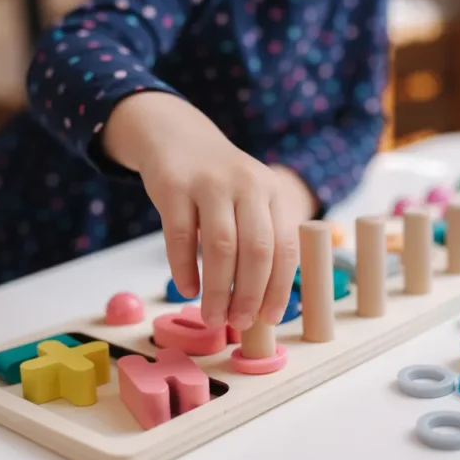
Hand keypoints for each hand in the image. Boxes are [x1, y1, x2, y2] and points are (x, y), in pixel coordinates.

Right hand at [103, 92, 304, 329]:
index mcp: (272, 191)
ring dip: (218, 290)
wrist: (175, 137)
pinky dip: (184, 269)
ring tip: (213, 316)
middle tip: (238, 323)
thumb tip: (261, 303)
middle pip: (256, 249)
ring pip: (221, 246)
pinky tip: (187, 289)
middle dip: (250, 294)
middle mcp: (247, 183)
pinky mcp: (174, 186)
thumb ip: (258, 238)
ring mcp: (210, 183)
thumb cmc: (217, 183)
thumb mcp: (249, 198)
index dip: (279, 287)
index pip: (285, 246)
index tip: (270, 318)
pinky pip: (181, 237)